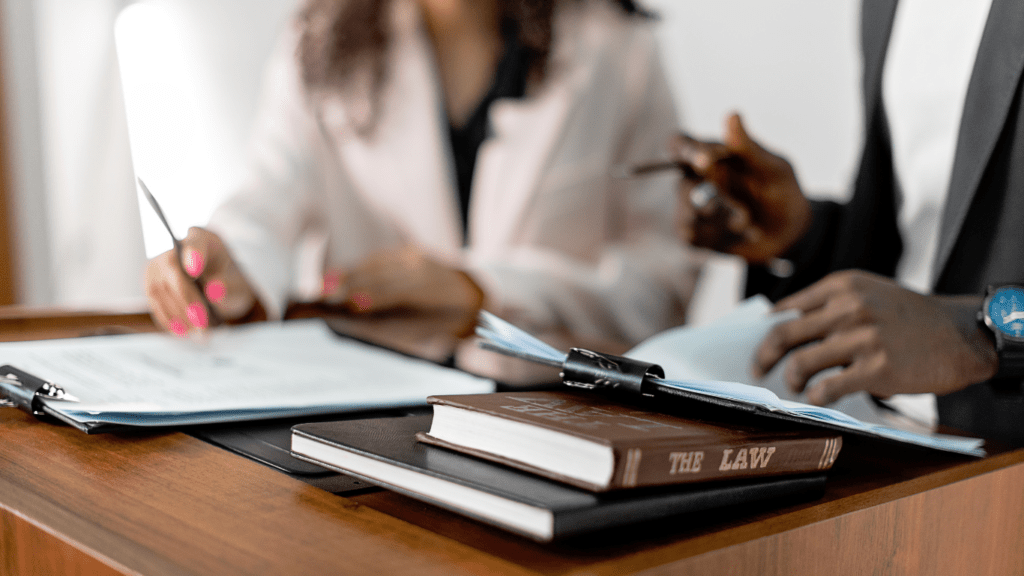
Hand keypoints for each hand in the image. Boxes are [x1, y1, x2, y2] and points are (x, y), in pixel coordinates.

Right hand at [145, 227, 258, 335]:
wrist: (216, 284)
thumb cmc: (228, 280)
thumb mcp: (238, 283)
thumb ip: (229, 285)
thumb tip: (215, 292)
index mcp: (202, 239)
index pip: (195, 243)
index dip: (193, 256)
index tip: (194, 270)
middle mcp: (175, 248)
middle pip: (174, 272)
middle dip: (187, 301)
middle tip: (203, 324)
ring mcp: (159, 265)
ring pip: (160, 290)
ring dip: (179, 315)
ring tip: (200, 332)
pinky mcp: (150, 284)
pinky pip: (154, 302)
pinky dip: (168, 319)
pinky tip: (183, 331)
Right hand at [320, 245, 484, 335]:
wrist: (472, 291)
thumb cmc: (446, 319)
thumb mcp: (428, 330)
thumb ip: (396, 326)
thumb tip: (358, 322)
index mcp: (434, 293)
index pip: (399, 293)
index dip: (375, 297)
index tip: (351, 304)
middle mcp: (425, 269)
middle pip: (383, 275)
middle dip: (353, 284)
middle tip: (325, 295)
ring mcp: (417, 257)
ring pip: (379, 264)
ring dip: (350, 273)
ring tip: (325, 285)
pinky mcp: (410, 251)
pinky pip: (381, 258)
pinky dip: (359, 266)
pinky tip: (341, 274)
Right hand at [673, 113, 811, 263]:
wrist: (789, 234)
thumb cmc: (782, 193)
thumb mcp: (773, 169)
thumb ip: (748, 148)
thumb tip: (732, 114)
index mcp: (711, 155)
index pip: (680, 144)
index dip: (683, 149)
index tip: (703, 161)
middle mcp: (695, 179)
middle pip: (682, 185)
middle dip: (715, 199)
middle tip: (743, 212)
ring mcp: (692, 208)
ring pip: (689, 213)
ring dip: (723, 220)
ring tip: (748, 223)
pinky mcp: (694, 234)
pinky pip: (692, 236)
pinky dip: (720, 236)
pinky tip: (741, 235)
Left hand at [753, 270, 997, 404]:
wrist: (961, 334)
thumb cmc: (909, 317)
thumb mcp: (869, 292)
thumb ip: (830, 305)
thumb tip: (782, 326)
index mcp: (842, 285)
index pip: (786, 309)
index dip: (764, 331)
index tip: (757, 345)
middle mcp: (848, 307)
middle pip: (784, 334)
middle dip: (763, 356)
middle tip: (757, 369)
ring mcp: (862, 338)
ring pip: (801, 362)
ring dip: (790, 379)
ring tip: (794, 386)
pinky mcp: (876, 368)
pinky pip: (828, 387)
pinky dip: (816, 396)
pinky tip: (818, 398)